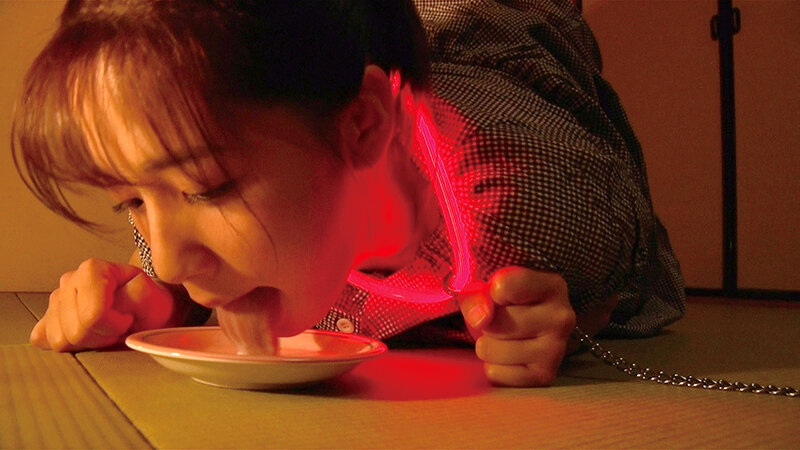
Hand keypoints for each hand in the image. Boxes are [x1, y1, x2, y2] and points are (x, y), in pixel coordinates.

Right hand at [30, 258, 174, 351]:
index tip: (128, 320)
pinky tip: (89, 335)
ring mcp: (55, 300)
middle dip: (102, 337)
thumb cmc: (149, 304)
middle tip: (118, 328)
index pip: (92, 315)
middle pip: (75, 331)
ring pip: (61, 341)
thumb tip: (106, 307)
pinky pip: (47, 342)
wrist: (145, 309)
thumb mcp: (152, 298)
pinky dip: (71, 346)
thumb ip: (132, 298)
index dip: (114, 326)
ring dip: (88, 343)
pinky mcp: (47, 319)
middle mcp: (69, 281)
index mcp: (92, 269)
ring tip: (106, 331)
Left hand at [457, 266, 575, 386]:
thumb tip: (480, 318)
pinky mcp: (544, 376)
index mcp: (552, 286)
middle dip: (488, 323)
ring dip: (488, 346)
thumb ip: (478, 295)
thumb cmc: (508, 305)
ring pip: (490, 349)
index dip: (490, 293)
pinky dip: (494, 367)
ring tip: (506, 339)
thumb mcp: (490, 290)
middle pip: (495, 321)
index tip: (501, 296)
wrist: (528, 333)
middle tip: (504, 321)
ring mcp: (556, 349)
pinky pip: (494, 373)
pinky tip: (510, 359)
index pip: (503, 286)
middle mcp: (562, 316)